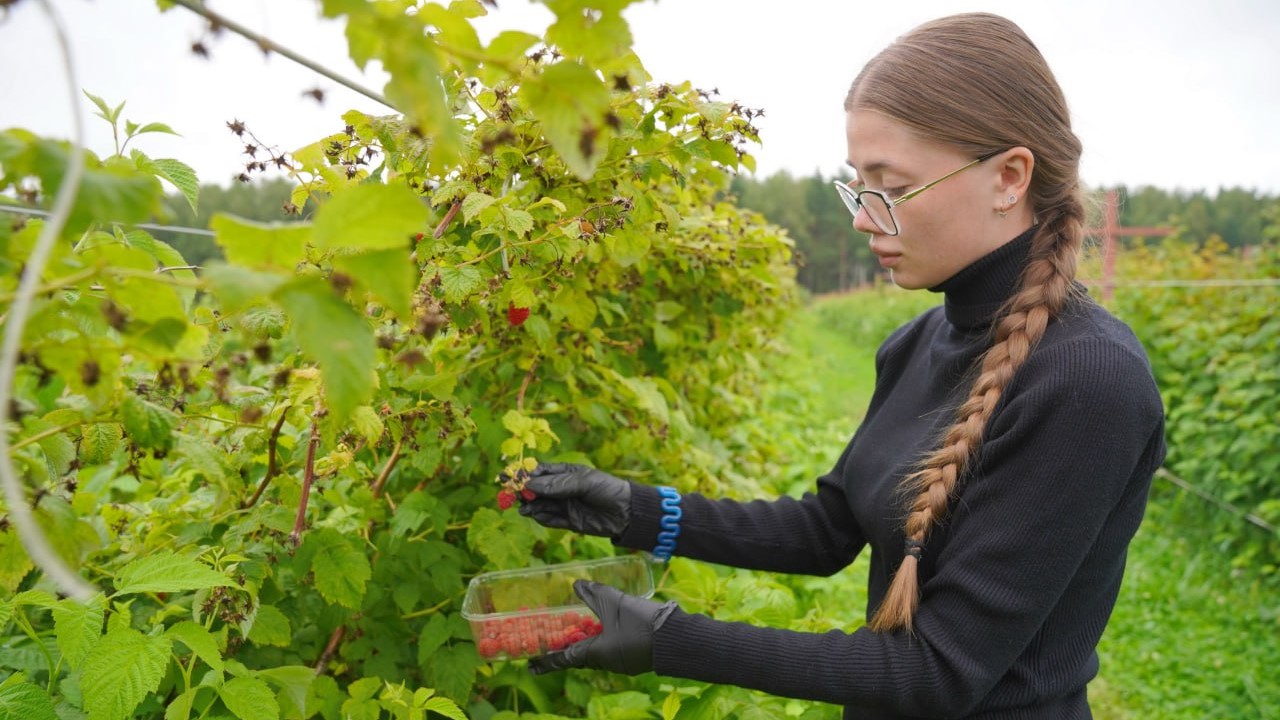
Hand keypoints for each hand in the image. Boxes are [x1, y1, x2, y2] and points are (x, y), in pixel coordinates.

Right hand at [518, 463, 631, 538]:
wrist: (625, 512)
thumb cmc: (606, 489)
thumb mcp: (582, 482)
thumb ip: (556, 485)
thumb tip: (530, 485)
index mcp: (566, 473)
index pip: (541, 471)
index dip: (525, 474)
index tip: (511, 477)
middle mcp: (562, 489)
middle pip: (537, 490)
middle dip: (524, 492)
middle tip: (512, 494)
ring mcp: (564, 505)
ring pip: (541, 505)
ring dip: (530, 506)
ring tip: (523, 508)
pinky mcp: (568, 521)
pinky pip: (550, 519)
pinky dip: (540, 518)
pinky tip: (534, 515)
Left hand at [528, 580, 676, 675]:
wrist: (678, 639)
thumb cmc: (643, 624)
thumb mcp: (616, 604)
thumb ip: (595, 594)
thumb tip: (576, 585)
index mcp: (597, 654)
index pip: (564, 658)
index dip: (546, 660)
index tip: (529, 665)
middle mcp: (607, 662)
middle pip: (580, 656)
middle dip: (566, 648)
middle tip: (552, 640)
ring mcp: (623, 661)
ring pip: (597, 652)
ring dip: (585, 642)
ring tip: (576, 629)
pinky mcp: (635, 656)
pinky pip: (611, 650)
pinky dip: (602, 639)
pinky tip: (605, 626)